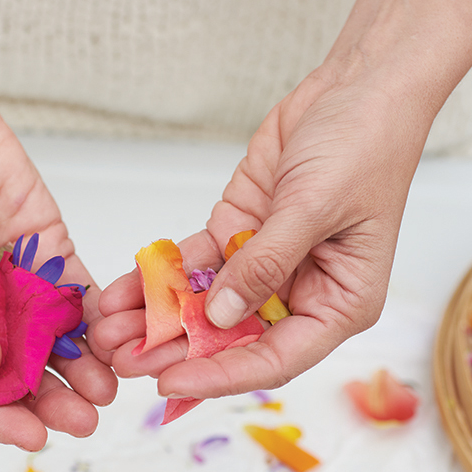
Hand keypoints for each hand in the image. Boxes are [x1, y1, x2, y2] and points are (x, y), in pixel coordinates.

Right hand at [0, 86, 116, 448]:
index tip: (35, 437)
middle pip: (16, 369)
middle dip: (50, 398)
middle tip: (86, 421)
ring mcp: (12, 283)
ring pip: (51, 338)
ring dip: (79, 367)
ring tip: (108, 390)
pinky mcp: (46, 253)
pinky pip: (72, 292)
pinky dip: (92, 317)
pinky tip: (113, 338)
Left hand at [96, 68, 427, 397]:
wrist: (357, 87)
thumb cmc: (363, 147)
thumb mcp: (313, 209)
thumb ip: (266, 265)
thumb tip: (222, 315)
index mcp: (338, 304)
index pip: (274, 359)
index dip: (220, 376)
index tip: (169, 385)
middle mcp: (301, 293)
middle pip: (232, 339)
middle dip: (175, 351)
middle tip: (121, 361)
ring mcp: (266, 264)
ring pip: (205, 304)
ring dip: (158, 318)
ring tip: (107, 332)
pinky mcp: (238, 233)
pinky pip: (194, 264)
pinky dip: (160, 277)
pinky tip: (123, 291)